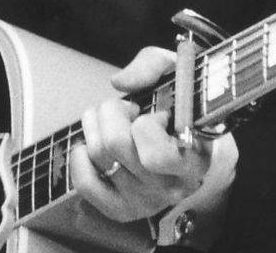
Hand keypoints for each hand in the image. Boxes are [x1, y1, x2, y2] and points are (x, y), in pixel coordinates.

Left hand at [72, 47, 214, 222]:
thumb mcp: (178, 74)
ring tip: (112, 121)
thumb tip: (120, 82)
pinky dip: (80, 158)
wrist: (189, 144)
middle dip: (111, 112)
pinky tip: (90, 143)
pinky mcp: (123, 210)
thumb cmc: (182, 107)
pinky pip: (87, 184)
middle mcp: (173, 187)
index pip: (157, 155)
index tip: (156, 112)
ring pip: (99, 156)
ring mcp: (147, 202)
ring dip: (95, 126)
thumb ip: (152, 65)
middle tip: (126, 109)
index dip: (146, 123)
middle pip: (116, 146)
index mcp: (195, 161)